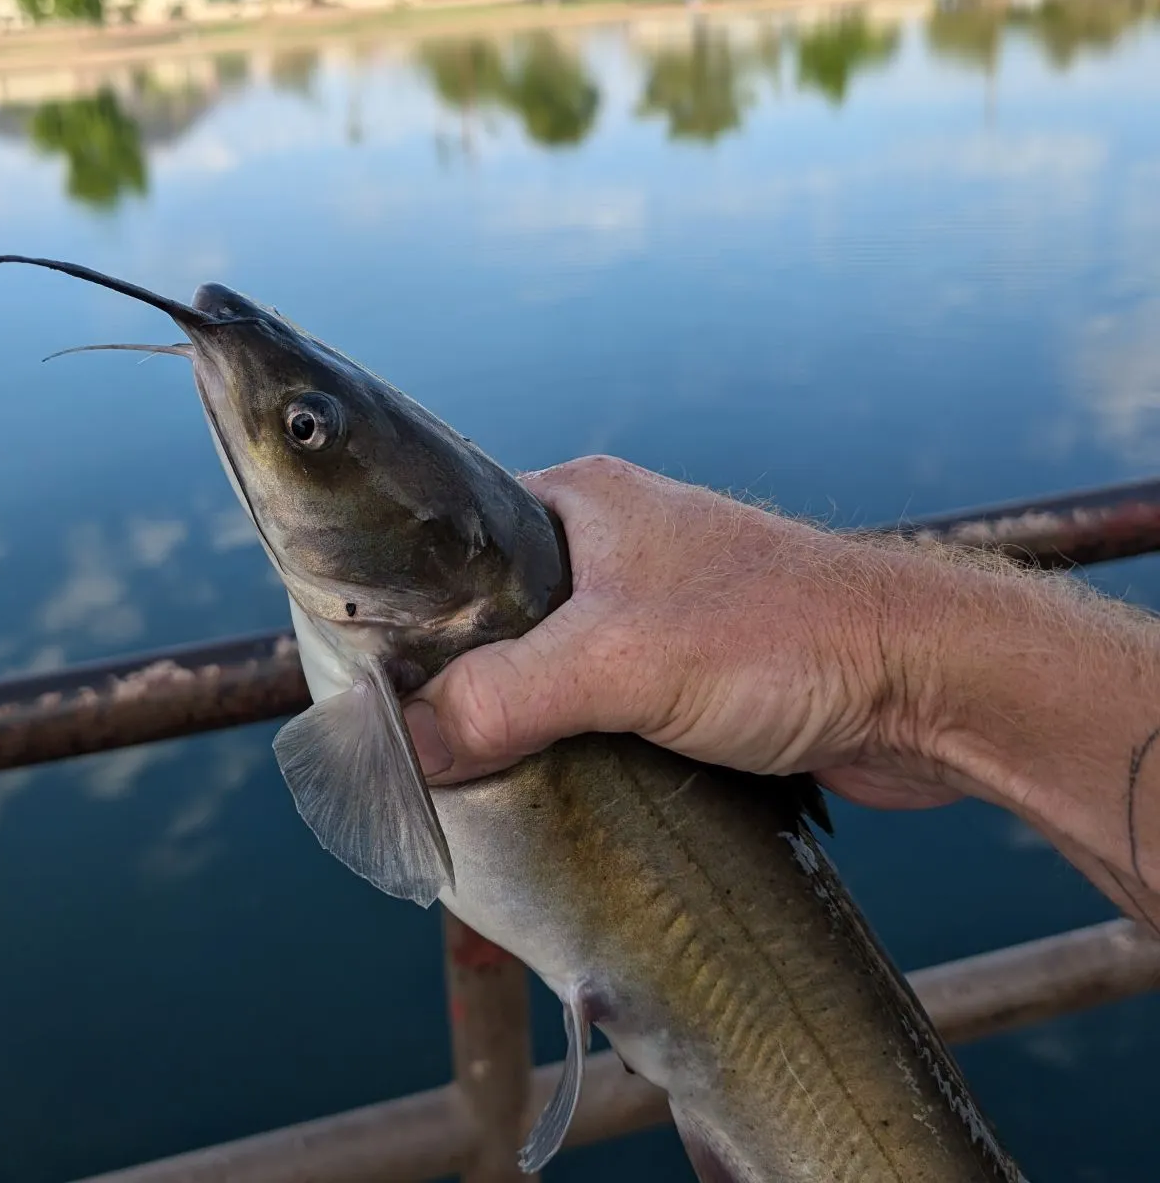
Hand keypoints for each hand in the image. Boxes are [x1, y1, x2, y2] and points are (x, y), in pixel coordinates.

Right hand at [404, 455, 960, 808]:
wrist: (929, 684)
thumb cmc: (781, 636)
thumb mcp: (618, 660)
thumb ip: (501, 697)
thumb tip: (403, 746)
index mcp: (580, 504)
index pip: (455, 545)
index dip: (405, 607)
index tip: (361, 673)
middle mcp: (612, 547)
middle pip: (495, 617)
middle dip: (458, 680)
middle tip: (412, 742)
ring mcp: (653, 610)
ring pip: (549, 669)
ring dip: (521, 721)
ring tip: (471, 775)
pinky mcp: (688, 673)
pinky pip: (599, 707)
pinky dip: (572, 744)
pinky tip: (546, 787)